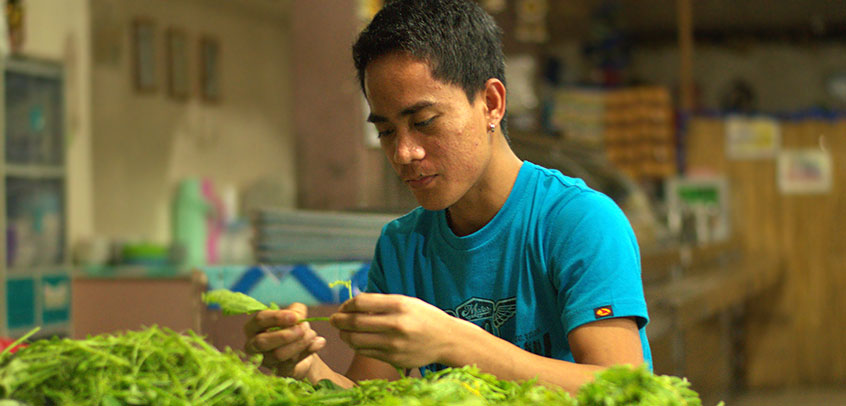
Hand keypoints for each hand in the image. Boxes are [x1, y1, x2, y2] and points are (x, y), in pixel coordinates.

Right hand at [243, 303, 326, 378]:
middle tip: (302, 329)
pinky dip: (309, 350)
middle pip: (263, 342)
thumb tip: (298, 318)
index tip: (295, 317)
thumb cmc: (292, 327)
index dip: (277, 317)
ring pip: (279, 354)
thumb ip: (296, 311)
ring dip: (299, 343)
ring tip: (312, 334)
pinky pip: (293, 362)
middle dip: (285, 335)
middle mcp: (254, 346)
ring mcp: (266, 360)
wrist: (301, 349)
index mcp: (253, 327)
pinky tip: (319, 342)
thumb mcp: (293, 314)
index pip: (260, 320)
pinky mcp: (280, 371)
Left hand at [330, 293, 461, 368]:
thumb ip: (381, 303)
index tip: (343, 307)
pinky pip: (366, 352)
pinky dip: (356, 346)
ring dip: (344, 335)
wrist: (447, 339)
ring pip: (356, 340)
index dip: (346, 305)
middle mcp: (396, 324)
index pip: (361, 302)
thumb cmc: (423, 317)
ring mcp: (394, 344)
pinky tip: (356, 341)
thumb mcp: (406, 302)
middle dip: (338, 320)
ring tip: (343, 331)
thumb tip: (352, 305)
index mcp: (399, 304)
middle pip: (354, 322)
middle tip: (333, 319)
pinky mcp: (393, 359)